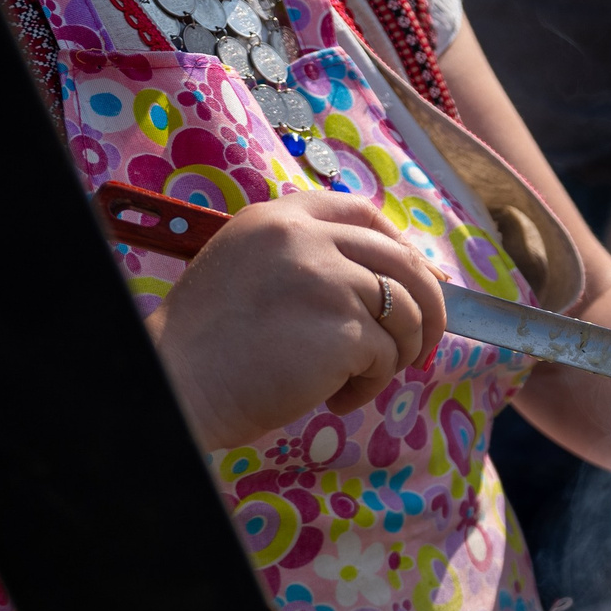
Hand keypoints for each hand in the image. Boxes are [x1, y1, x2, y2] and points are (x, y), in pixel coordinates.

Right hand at [150, 193, 445, 447]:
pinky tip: (334, 398)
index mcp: (280, 218)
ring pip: (405, 313)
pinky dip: (369, 386)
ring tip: (356, 379)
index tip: (420, 279)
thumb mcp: (251, 268)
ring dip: (395, 355)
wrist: (181, 382)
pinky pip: (386, 358)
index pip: (364, 213)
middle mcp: (305, 239)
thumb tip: (387, 279)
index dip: (402, 247)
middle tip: (423, 345)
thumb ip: (307, 257)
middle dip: (429, 307)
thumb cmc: (213, 342)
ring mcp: (329, 281)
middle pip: (404, 262)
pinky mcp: (344, 329)